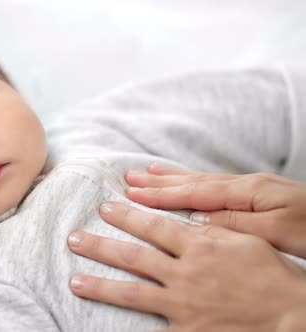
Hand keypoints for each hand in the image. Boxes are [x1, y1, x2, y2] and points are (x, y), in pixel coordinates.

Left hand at [68, 202, 305, 331]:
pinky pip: (152, 331)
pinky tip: (105, 328)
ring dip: (100, 286)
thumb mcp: (242, 239)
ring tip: (74, 282)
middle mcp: (185, 273)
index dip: (126, 216)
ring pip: (132, 293)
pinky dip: (129, 329)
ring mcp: (183, 304)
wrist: (290, 314)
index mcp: (199, 246)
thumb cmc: (270, 273)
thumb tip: (182, 218)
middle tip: (74, 239)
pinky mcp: (187, 331)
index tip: (104, 208)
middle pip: (132, 257)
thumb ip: (208, 229)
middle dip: (99, 247)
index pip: (153, 226)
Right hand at [125, 164, 305, 257]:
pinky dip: (193, 181)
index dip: (162, 194)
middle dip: (159, 181)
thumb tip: (198, 220)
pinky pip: (216, 184)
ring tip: (147, 172)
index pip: (195, 192)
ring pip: (202, 180)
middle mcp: (247, 185)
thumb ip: (237, 224)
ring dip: (172, 178)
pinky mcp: (258, 195)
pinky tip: (186, 180)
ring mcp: (253, 188)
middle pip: (194, 181)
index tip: (133, 194)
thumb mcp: (279, 233)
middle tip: (129, 178)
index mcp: (249, 192)